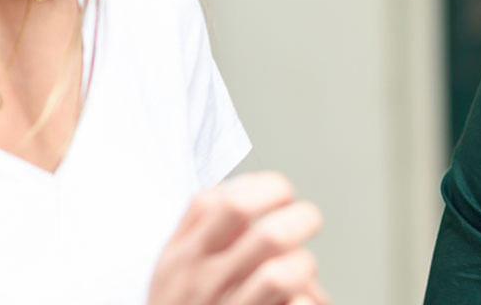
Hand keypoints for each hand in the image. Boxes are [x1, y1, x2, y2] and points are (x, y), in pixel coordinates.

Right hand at [148, 171, 329, 304]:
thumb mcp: (173, 268)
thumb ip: (201, 227)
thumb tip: (253, 191)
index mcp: (182, 258)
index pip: (227, 203)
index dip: (268, 187)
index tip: (282, 194)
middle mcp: (203, 286)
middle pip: (269, 235)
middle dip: (303, 220)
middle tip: (306, 223)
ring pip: (284, 275)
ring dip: (305, 267)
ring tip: (301, 269)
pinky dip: (308, 301)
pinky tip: (297, 301)